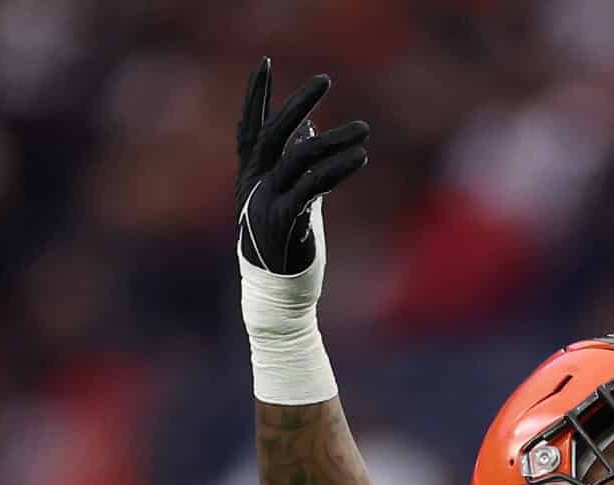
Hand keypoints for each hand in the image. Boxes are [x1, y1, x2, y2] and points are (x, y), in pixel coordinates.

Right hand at [235, 58, 368, 276]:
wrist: (278, 292)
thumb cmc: (286, 244)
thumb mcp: (290, 197)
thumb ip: (297, 163)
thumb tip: (309, 129)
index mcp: (250, 176)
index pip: (249, 126)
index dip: (256, 95)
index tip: (265, 63)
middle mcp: (253, 184)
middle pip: (273, 133)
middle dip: (298, 102)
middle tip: (325, 79)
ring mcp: (266, 201)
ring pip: (300, 159)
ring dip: (334, 141)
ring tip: (363, 129)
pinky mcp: (285, 221)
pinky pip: (313, 187)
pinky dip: (337, 170)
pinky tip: (359, 158)